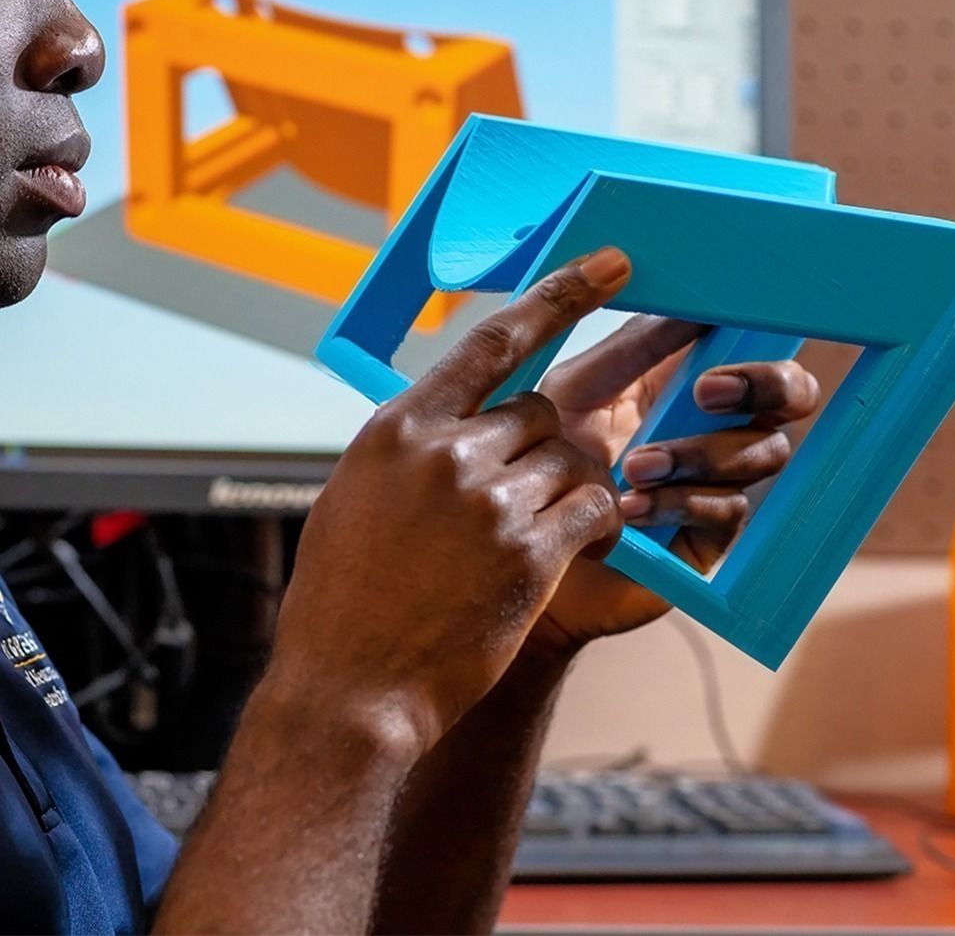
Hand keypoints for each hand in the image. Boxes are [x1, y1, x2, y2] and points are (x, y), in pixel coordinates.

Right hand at [268, 250, 630, 760]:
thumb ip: (407, 451)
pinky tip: (561, 555)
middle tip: (512, 506)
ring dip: (561, 496)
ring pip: (570, 463)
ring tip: (518, 547)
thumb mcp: (354, 499)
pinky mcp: (530, 553)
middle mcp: (446, 451)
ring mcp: (490, 500)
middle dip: (539, 452)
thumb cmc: (343, 602)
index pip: (494, 339)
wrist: (350, 690)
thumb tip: (444, 423)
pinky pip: (593, 510)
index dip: (562, 296)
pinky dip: (592, 527)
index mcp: (399, 427)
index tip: (611, 264)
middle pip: (537, 413)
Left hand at [528, 298, 818, 653]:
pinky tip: (632, 510)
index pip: (755, 348)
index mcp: (686, 381)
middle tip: (706, 393)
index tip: (729, 331)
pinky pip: (731, 509)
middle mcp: (716, 427)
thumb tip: (692, 302)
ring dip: (699, 454)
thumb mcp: (579, 388)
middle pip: (790, 396)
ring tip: (634, 467)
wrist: (523, 544)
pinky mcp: (715, 536)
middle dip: (764, 385)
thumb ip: (634, 346)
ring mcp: (721, 481)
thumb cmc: (547, 458)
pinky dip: (681, 502)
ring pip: (763, 452)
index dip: (760, 340)